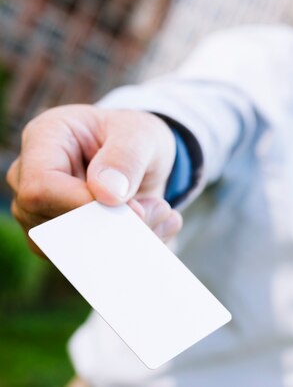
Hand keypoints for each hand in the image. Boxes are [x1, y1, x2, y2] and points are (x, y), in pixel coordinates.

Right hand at [6, 104, 181, 250]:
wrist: (144, 156)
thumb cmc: (135, 136)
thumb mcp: (141, 134)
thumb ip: (126, 158)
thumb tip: (107, 195)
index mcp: (44, 140)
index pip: (40, 188)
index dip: (84, 207)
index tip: (134, 210)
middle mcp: (30, 179)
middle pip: (54, 225)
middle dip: (115, 226)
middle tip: (160, 209)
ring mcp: (41, 213)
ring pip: (71, 250)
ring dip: (128, 240)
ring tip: (161, 212)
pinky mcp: (61, 239)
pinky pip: (89, 259)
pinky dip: (131, 249)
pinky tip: (157, 227)